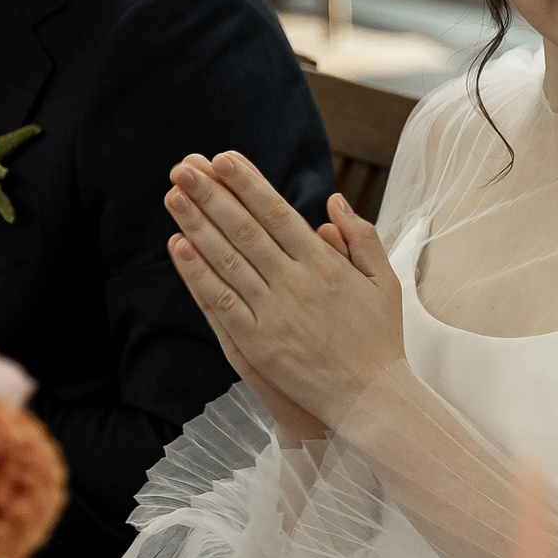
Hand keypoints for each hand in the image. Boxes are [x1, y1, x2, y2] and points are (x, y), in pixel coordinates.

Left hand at [166, 153, 404, 426]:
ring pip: (226, 260)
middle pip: (244, 229)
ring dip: (197, 224)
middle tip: (184, 166)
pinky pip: (219, 301)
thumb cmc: (380, 339)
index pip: (277, 213)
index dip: (247, 183)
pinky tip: (179, 247)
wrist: (371, 399)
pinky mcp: (256, 343)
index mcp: (325, 264)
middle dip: (211, 194)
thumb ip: (361, 237)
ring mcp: (273, 313)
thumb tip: (333, 201)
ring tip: (174, 194)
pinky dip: (197, 273)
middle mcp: (296, 283)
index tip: (222, 158)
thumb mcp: (384, 281)